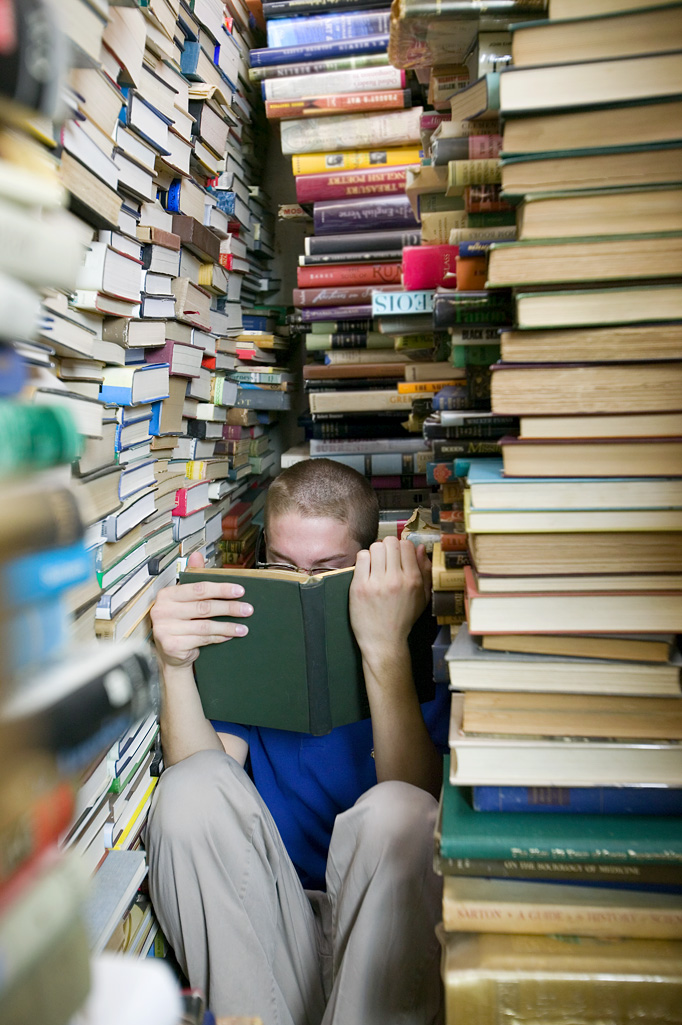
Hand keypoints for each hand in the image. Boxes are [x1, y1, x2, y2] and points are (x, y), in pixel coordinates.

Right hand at [150, 551, 253, 669]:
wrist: (170, 652)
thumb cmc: (179, 622)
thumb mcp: (185, 599)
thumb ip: (192, 578)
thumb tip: (196, 556)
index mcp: (167, 595)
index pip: (198, 589)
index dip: (221, 589)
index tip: (239, 591)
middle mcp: (162, 611)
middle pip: (204, 607)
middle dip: (229, 608)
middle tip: (247, 609)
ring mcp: (165, 629)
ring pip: (205, 626)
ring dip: (228, 626)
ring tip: (243, 627)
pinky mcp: (172, 645)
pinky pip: (202, 640)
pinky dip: (219, 637)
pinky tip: (229, 635)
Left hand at [349, 537, 430, 665]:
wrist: (384, 641)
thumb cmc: (404, 619)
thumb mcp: (423, 597)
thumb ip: (425, 571)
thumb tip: (420, 548)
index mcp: (413, 580)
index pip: (406, 545)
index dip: (402, 547)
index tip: (398, 555)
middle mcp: (396, 579)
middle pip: (390, 542)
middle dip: (388, 547)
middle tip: (386, 558)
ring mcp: (376, 583)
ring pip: (375, 547)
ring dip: (375, 552)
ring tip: (376, 564)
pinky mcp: (359, 587)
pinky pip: (361, 557)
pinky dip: (364, 560)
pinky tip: (367, 570)